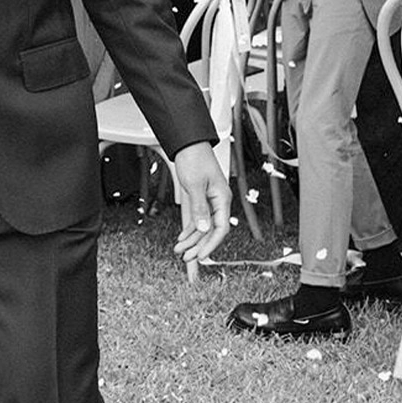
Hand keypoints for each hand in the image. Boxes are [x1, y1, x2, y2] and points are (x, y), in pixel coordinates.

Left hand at [169, 143, 230, 263]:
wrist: (188, 144)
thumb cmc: (194, 158)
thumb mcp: (195, 184)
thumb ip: (199, 208)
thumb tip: (204, 229)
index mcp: (222, 198)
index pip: (221, 228)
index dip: (211, 244)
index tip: (201, 256)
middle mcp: (218, 202)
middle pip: (211, 231)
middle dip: (199, 246)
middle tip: (186, 258)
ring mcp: (209, 201)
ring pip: (202, 227)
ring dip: (191, 240)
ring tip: (179, 251)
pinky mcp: (200, 199)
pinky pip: (197, 219)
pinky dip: (189, 230)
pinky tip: (182, 239)